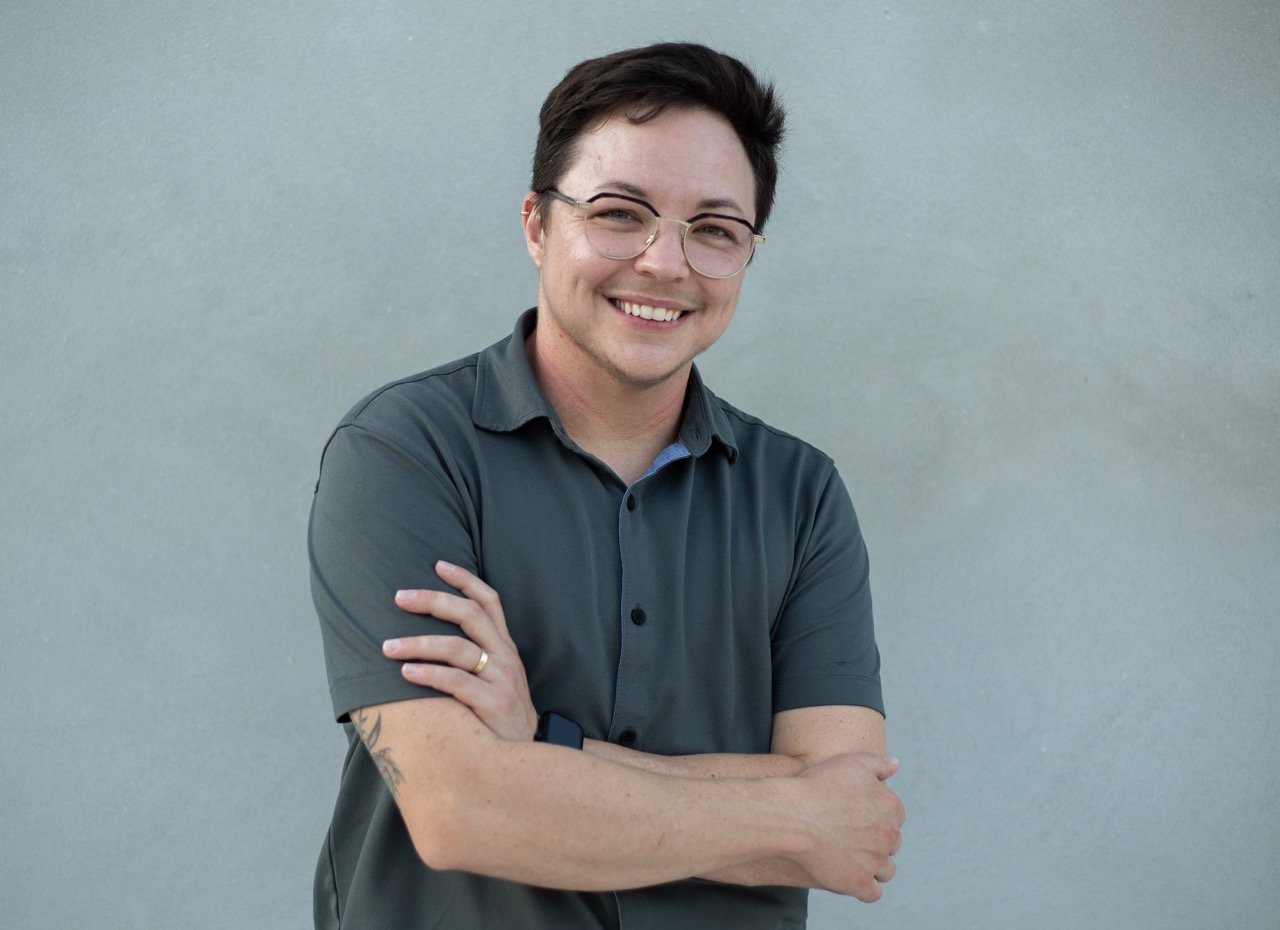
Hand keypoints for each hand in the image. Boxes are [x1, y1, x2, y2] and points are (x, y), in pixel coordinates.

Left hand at [383, 560, 538, 741]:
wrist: (528, 755)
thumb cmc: (500, 717)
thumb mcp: (497, 679)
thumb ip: (474, 657)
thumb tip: (431, 637)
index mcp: (505, 647)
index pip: (489, 601)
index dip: (465, 580)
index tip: (438, 564)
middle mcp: (505, 657)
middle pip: (469, 615)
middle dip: (433, 601)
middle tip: (399, 597)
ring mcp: (501, 679)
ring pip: (456, 648)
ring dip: (418, 643)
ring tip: (387, 647)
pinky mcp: (493, 704)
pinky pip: (455, 682)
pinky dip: (428, 674)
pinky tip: (405, 673)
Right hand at [790, 753, 904, 901]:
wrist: (792, 816)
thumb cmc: (818, 786)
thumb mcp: (851, 762)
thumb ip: (878, 764)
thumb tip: (896, 764)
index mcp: (890, 806)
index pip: (895, 815)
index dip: (877, 815)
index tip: (858, 816)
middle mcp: (889, 835)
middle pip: (892, 843)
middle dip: (877, 840)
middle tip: (852, 836)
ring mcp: (875, 861)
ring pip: (886, 870)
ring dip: (874, 866)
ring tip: (852, 859)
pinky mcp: (859, 883)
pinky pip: (872, 893)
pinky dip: (865, 888)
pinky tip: (850, 878)